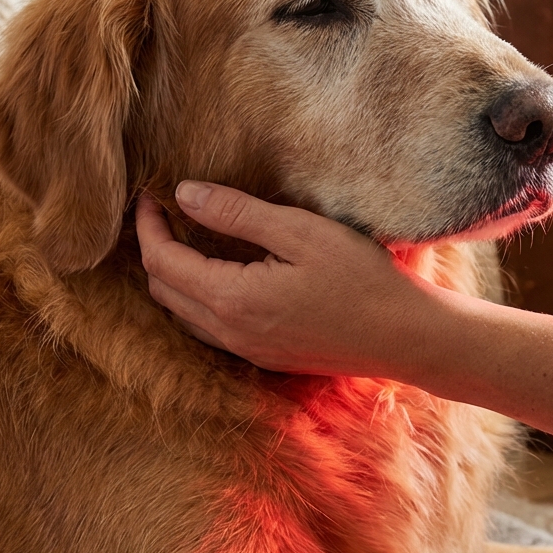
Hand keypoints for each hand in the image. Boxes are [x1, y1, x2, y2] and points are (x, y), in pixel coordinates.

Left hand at [135, 183, 434, 377]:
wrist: (404, 337)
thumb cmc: (360, 278)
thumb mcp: (299, 231)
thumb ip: (237, 213)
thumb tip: (183, 195)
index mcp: (232, 299)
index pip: (162, 262)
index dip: (147, 226)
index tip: (149, 195)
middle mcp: (230, 333)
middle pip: (163, 291)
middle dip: (152, 250)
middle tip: (159, 213)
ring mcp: (246, 351)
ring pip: (182, 315)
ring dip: (171, 277)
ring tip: (182, 238)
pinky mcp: (264, 357)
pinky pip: (208, 329)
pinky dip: (195, 298)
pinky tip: (216, 273)